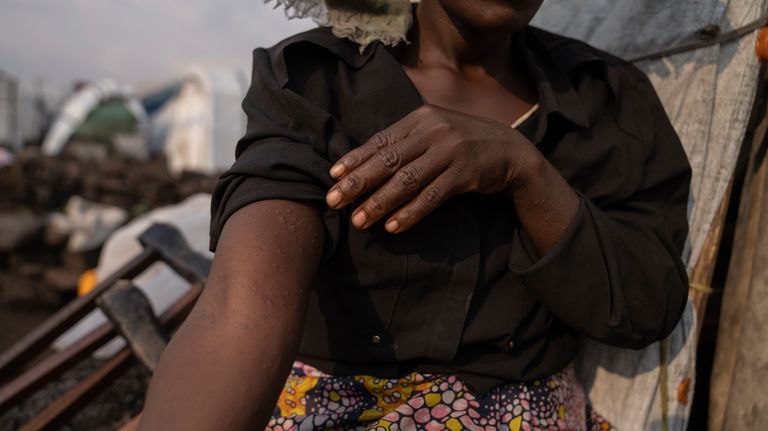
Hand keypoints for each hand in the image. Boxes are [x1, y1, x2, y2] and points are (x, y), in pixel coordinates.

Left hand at [325, 104, 542, 232]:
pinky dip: (411, 213)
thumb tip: (364, 164)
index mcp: (420, 119)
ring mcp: (451, 151)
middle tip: (334, 201)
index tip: (332, 177)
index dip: (355, 159)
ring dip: (380, 203)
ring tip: (359, 221)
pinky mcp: (466, 174)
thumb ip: (405, 143)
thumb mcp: (434, 133)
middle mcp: (434, 131)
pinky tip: (394, 226)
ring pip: (407, 180)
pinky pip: (432, 196)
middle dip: (358, 182)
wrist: (511, 151)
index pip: (380, 140)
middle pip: (388, 160)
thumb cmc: (463, 144)